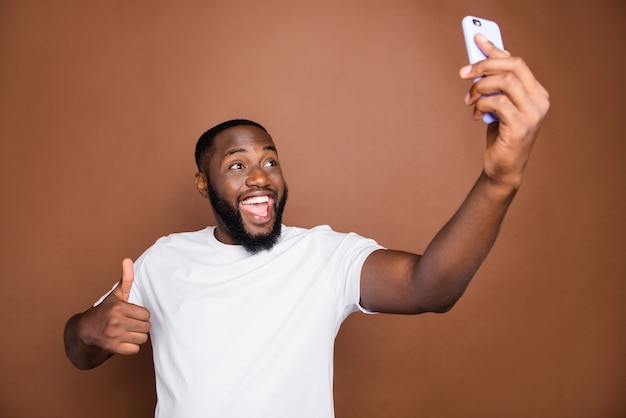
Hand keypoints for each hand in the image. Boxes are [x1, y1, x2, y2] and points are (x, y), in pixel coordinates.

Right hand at [78, 258, 150, 354]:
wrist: (87, 329)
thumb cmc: (107, 310)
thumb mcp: (117, 294)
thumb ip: (126, 278)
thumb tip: (127, 259)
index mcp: (119, 307)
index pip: (146, 314)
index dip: (141, 315)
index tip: (133, 314)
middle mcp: (115, 321)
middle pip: (146, 327)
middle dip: (141, 326)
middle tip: (131, 324)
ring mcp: (113, 335)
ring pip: (142, 339)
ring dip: (137, 337)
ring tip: (128, 332)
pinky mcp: (112, 348)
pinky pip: (134, 350)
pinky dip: (131, 347)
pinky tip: (124, 340)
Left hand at [460, 33, 549, 187]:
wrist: (502, 168)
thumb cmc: (500, 136)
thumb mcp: (498, 106)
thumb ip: (496, 85)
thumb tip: (481, 59)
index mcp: (537, 93)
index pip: (517, 62)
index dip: (495, 50)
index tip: (476, 40)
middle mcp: (540, 101)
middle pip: (514, 66)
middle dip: (485, 64)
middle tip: (464, 73)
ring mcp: (533, 114)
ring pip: (505, 82)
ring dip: (480, 88)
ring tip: (469, 101)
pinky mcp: (521, 127)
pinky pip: (498, 103)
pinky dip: (481, 105)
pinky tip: (475, 115)